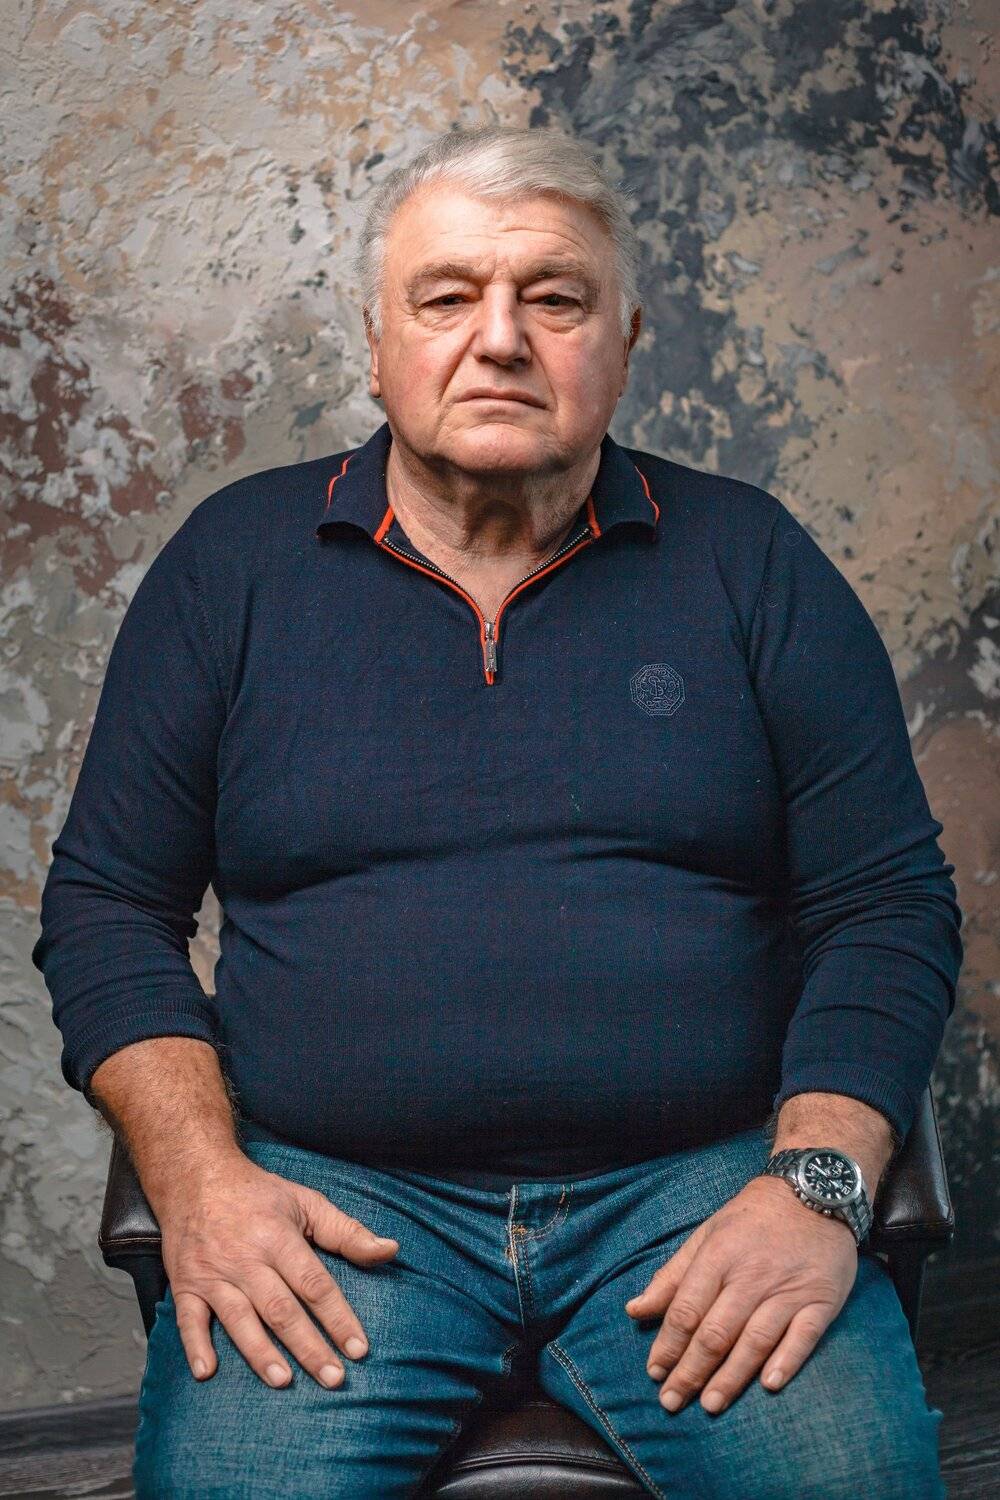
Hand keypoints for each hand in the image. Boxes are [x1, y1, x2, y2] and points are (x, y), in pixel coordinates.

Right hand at [156, 1149, 399, 1389]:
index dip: (338, 1318)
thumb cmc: (259, 1194)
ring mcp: (213, 1273)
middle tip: (334, 1379)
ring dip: (260, 1352)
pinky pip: (188, 1319)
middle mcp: (246, 1258)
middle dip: (309, 1346)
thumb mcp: (307, 1203)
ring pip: (239, 1319)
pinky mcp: (186, 1284)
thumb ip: (348, 1232)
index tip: (359, 1349)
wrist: (196, 1177)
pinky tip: (207, 1372)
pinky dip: (195, 1345)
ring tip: (284, 1382)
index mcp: (278, 1237)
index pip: (315, 1284)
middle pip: (281, 1309)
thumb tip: (391, 1250)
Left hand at [624, 1175, 857, 1414]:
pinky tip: (769, 1385)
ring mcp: (788, 1289)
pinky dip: (787, 1361)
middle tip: (672, 1402)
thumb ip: (672, 1276)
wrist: (814, 1193)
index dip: (667, 1345)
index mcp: (718, 1257)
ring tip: (710, 1405)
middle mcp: (751, 1276)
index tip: (654, 1373)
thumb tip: (634, 1310)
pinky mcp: (821, 1300)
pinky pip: (803, 1336)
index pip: (686, 1309)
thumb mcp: (706, 1235)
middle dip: (690, 1371)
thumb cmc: (752, 1219)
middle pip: (716, 1332)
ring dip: (731, 1377)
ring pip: (755, 1340)